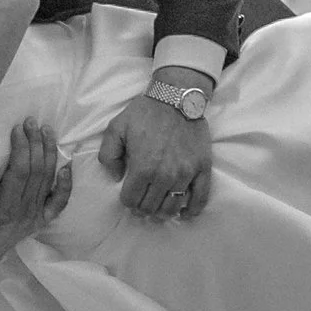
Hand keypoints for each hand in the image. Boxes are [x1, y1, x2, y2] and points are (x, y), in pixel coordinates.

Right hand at [0, 120, 73, 272]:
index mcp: (5, 211)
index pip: (19, 173)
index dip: (21, 149)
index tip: (17, 129)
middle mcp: (25, 213)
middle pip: (37, 172)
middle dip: (35, 143)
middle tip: (32, 122)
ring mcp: (35, 217)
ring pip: (48, 180)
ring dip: (49, 153)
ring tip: (47, 131)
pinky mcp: (41, 221)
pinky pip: (58, 203)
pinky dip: (65, 184)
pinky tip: (67, 166)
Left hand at [97, 76, 212, 220]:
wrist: (177, 97)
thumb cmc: (146, 112)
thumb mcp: (116, 128)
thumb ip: (108, 155)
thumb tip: (115, 177)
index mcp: (142, 167)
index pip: (131, 200)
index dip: (127, 201)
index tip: (129, 195)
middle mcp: (164, 175)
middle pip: (150, 207)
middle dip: (142, 207)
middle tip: (142, 201)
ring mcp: (185, 174)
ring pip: (172, 207)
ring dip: (162, 211)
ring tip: (158, 206)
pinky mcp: (202, 169)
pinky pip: (200, 199)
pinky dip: (191, 211)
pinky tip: (183, 213)